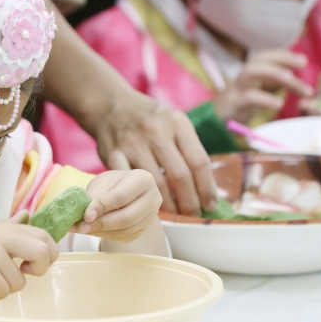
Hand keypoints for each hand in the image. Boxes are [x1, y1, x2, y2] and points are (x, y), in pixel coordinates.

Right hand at [0, 211, 57, 300]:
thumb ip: (8, 226)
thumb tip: (26, 215)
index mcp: (4, 228)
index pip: (43, 234)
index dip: (49, 252)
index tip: (32, 263)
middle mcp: (0, 236)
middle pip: (42, 251)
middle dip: (40, 268)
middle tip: (22, 272)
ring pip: (20, 281)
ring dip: (5, 288)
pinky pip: (2, 291)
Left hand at [70, 169, 161, 241]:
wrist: (124, 192)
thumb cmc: (112, 184)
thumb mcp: (102, 182)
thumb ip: (94, 196)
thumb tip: (83, 214)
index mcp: (143, 179)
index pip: (121, 196)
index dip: (102, 207)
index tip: (85, 215)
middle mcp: (153, 198)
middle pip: (127, 217)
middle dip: (101, 224)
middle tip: (81, 227)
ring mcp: (151, 216)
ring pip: (126, 230)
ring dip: (101, 232)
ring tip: (83, 229)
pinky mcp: (144, 229)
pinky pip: (125, 237)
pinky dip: (106, 235)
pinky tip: (93, 230)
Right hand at [93, 90, 215, 215]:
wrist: (110, 105)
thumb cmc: (148, 119)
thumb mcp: (173, 122)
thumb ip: (189, 148)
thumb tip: (207, 188)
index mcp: (177, 123)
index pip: (199, 162)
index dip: (207, 188)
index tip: (210, 205)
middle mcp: (156, 131)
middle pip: (180, 176)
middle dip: (190, 202)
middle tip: (193, 215)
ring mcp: (132, 142)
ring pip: (155, 183)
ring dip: (167, 205)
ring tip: (174, 215)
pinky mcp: (112, 153)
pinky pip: (129, 183)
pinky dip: (138, 197)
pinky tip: (146, 206)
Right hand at [214, 50, 313, 123]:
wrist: (214, 121)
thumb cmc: (240, 105)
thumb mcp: (259, 91)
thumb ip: (273, 83)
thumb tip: (296, 78)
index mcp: (250, 73)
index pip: (265, 57)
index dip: (283, 55)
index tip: (303, 61)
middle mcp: (243, 77)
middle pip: (259, 60)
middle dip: (281, 59)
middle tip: (303, 64)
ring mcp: (236, 89)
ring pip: (251, 72)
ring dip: (273, 72)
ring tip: (290, 78)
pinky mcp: (233, 103)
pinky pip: (248, 97)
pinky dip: (265, 98)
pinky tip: (279, 103)